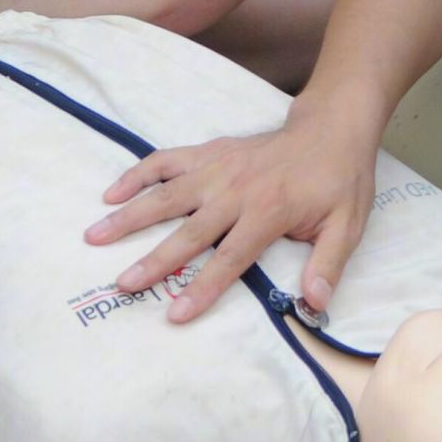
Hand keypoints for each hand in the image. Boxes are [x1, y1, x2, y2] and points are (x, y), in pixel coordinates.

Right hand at [85, 116, 375, 321]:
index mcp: (269, 211)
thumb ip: (328, 264)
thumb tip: (314, 304)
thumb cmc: (338, 182)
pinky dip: (137, 174)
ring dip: (130, 215)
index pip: (231, 258)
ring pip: (166, 193)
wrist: (330, 128)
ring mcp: (218, 167)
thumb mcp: (347, 225)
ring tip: (95, 235)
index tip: (176, 313)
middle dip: (155, 259)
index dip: (203, 287)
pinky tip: (111, 192)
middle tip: (122, 282)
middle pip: (189, 230)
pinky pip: (166, 160)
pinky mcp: (209, 151)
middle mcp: (236, 189)